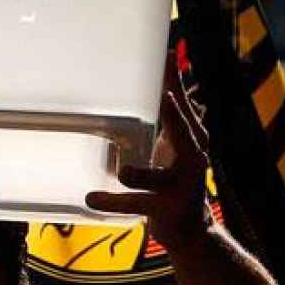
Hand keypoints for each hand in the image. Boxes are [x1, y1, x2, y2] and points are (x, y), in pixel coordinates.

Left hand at [86, 59, 211, 254]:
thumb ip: (165, 113)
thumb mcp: (172, 143)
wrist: (190, 229)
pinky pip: (136, 203)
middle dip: (174, 116)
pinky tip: (91, 198)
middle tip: (165, 97)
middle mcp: (192, 159)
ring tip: (123, 172)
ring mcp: (180, 187)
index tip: (165, 56)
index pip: (180, 107)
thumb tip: (163, 72)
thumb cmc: (174, 176)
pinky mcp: (165, 210)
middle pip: (183, 134)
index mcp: (191, 140)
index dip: (174, 82)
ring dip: (138, 174)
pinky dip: (112, 201)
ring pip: (156, 177)